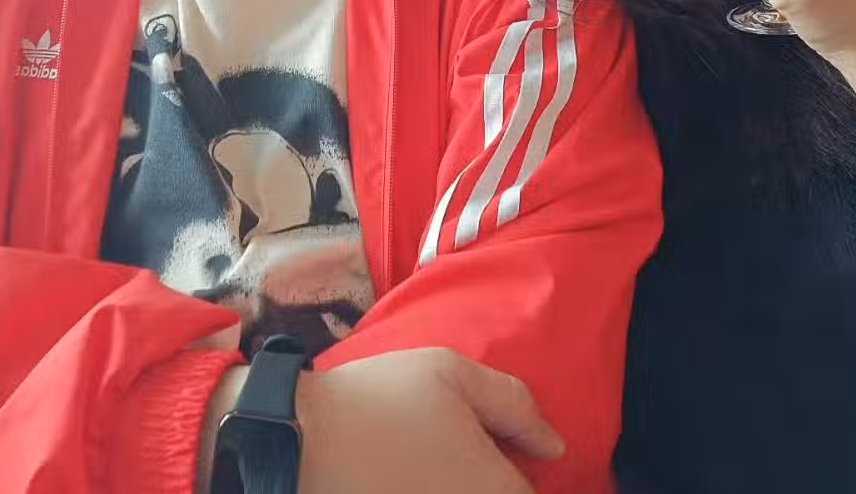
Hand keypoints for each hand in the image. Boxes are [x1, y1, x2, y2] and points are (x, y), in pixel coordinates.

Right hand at [296, 347, 562, 493]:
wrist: (302, 440)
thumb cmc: (383, 401)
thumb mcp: (453, 374)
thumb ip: (514, 405)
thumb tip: (554, 445)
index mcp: (496, 490)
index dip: (529, 473)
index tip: (516, 450)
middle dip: (501, 478)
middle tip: (481, 449)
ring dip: (471, 481)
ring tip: (443, 458)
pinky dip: (441, 488)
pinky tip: (419, 471)